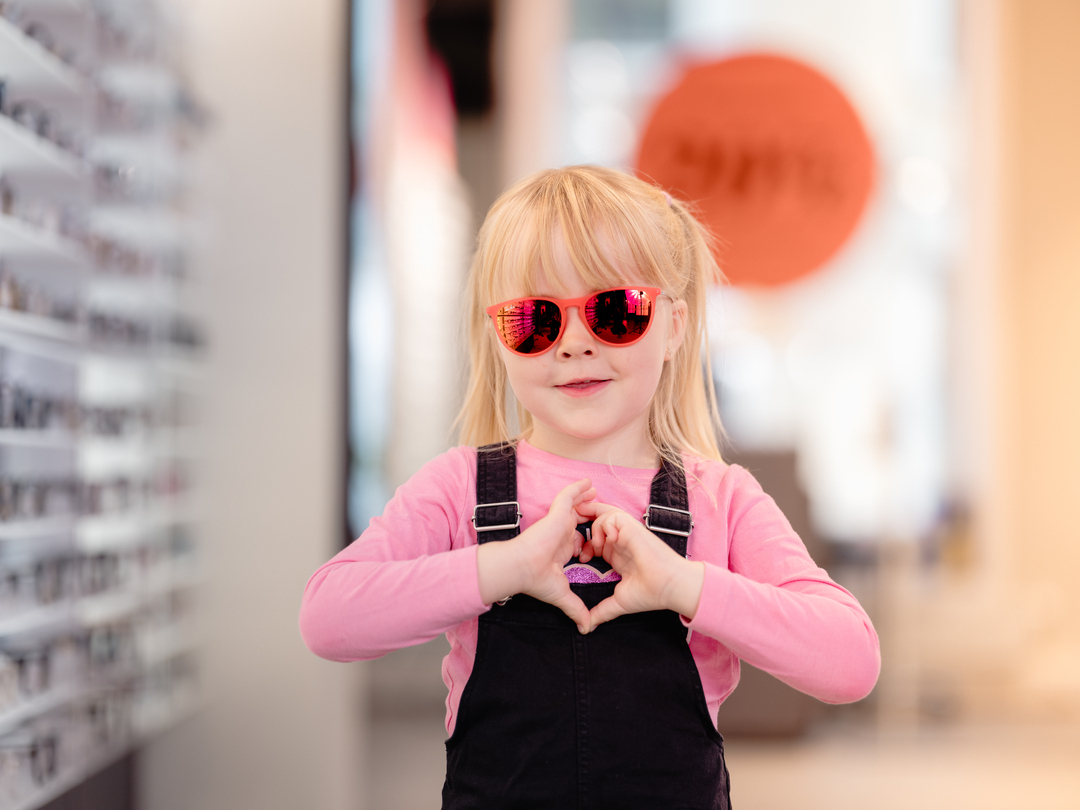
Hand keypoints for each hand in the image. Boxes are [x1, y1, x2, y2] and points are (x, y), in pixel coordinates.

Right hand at [477, 479, 595, 632]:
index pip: (578, 541)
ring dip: (585, 499)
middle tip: (602, 510)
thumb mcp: (562, 594)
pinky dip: (578, 489)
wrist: (522, 568)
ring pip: (573, 506)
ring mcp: (558, 523)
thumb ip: (576, 608)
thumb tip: (586, 628)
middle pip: (577, 521)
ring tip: (596, 491)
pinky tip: (589, 483)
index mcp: (561, 550)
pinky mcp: (556, 514)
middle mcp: (560, 535)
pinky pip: (568, 496)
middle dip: (589, 515)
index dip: (588, 541)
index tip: (600, 543)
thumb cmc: (536, 580)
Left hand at [576, 501, 704, 629]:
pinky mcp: (632, 528)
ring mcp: (626, 533)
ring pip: (603, 515)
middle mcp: (620, 541)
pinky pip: (612, 516)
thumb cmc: (650, 593)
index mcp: (617, 554)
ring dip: (594, 528)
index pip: (596, 538)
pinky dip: (604, 525)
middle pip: (598, 520)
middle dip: (583, 522)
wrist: (670, 587)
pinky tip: (607, 542)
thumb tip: (587, 627)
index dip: (584, 544)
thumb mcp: (619, 602)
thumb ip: (602, 611)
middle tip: (575, 536)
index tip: (582, 560)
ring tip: (595, 547)